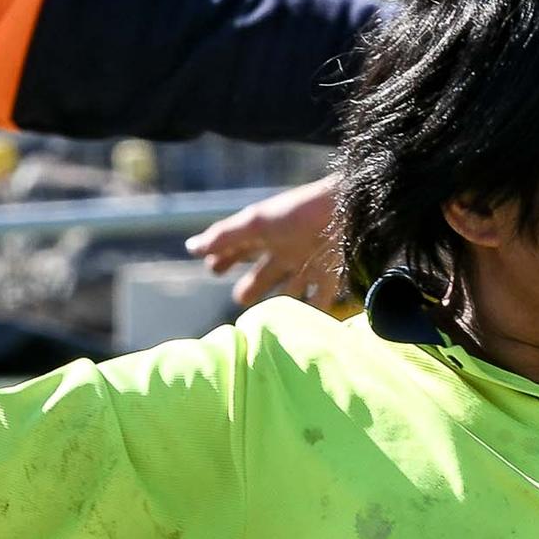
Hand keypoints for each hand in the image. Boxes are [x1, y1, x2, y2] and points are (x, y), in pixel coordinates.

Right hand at [191, 181, 344, 309]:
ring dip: (280, 305)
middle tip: (241, 300)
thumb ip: (224, 237)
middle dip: (251, 287)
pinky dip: (311, 314)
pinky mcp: (331, 276)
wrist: (348, 210)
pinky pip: (320, 301)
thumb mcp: (256, 223)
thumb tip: (190, 248)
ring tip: (267, 321)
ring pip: (290, 291)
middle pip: (263, 274)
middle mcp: (286, 250)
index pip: (240, 249)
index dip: (225, 258)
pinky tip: (301, 328)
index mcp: (267, 235)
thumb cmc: (299, 213)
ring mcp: (309, 264)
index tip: (214, 269)